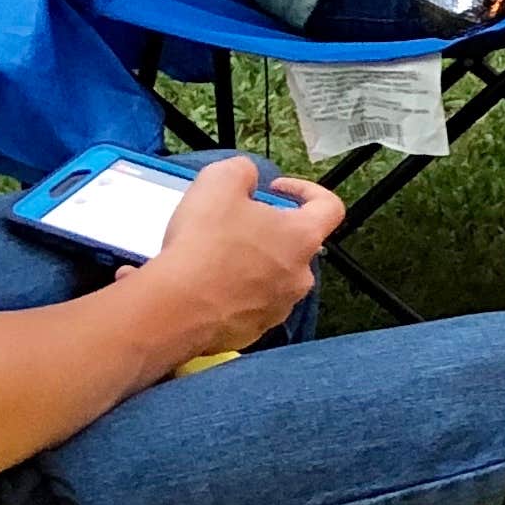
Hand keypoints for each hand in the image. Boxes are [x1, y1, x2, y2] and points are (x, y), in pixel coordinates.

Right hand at [149, 157, 341, 358]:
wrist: (175, 307)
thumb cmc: (204, 242)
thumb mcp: (219, 181)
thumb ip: (242, 171)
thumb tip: (248, 178)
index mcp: (302, 238)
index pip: (329, 207)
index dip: (306, 190)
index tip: (275, 188)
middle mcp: (299, 277)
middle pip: (292, 245)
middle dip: (265, 231)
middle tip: (230, 223)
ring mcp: (277, 309)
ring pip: (268, 277)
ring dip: (246, 263)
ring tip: (208, 255)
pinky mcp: (251, 333)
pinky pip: (244, 306)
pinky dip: (227, 294)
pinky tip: (198, 285)